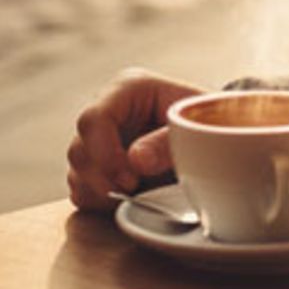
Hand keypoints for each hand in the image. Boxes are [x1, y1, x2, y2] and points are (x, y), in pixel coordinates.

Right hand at [65, 68, 204, 212]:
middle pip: (79, 147)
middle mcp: (107, 109)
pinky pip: (80, 187)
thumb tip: (136, 161)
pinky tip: (125, 198)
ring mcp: (99, 137)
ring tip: (135, 193)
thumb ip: (168, 142)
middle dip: (103, 178)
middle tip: (134, 190)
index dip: (105, 154)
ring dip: (100, 191)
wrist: (213, 136)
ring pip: (76, 170)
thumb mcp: (197, 128)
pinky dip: (98, 200)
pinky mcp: (98, 162)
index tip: (131, 180)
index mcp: (129, 88)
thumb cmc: (207, 123)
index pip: (94, 119)